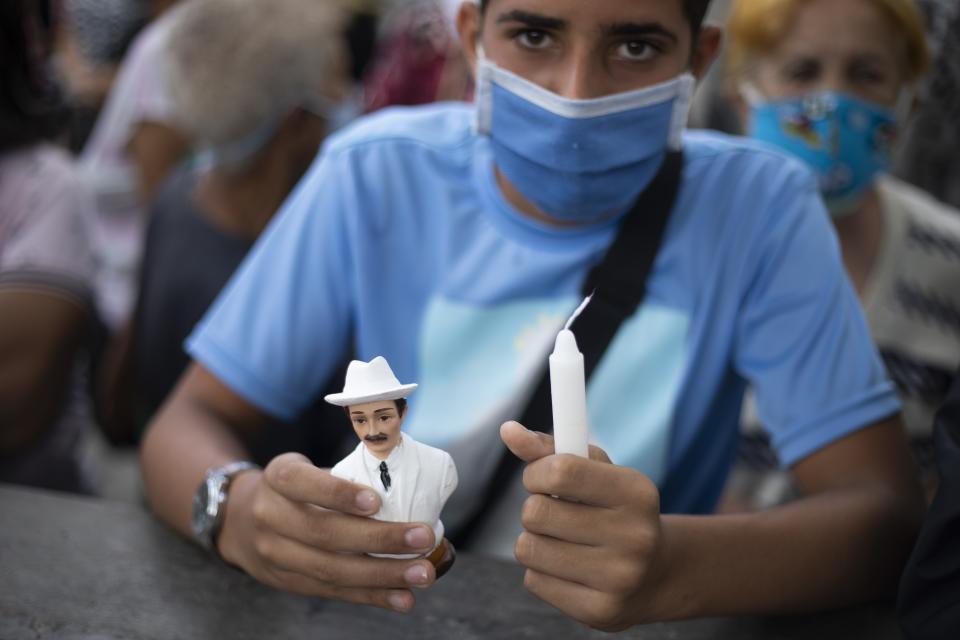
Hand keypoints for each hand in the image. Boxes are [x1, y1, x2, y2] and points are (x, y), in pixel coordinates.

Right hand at [217, 452, 438, 611]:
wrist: (240, 522)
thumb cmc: (295, 490)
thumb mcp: (306, 469)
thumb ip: (345, 476)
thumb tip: (411, 484)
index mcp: (278, 477)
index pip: (303, 483)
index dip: (339, 494)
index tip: (376, 502)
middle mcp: (270, 516)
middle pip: (324, 533)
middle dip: (379, 539)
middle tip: (423, 538)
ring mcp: (275, 554)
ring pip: (331, 569)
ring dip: (382, 575)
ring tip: (422, 573)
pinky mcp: (288, 582)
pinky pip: (333, 592)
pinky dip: (372, 596)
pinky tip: (403, 598)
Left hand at [500, 421, 666, 630]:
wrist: (657, 575)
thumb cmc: (616, 510)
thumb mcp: (597, 472)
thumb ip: (551, 449)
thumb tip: (508, 430)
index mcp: (637, 492)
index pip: (561, 471)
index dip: (537, 472)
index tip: (541, 478)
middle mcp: (634, 536)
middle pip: (536, 512)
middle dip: (534, 508)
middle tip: (553, 512)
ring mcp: (619, 578)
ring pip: (529, 548)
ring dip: (533, 540)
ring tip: (560, 540)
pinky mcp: (599, 611)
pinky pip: (534, 581)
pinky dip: (541, 571)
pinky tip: (568, 568)